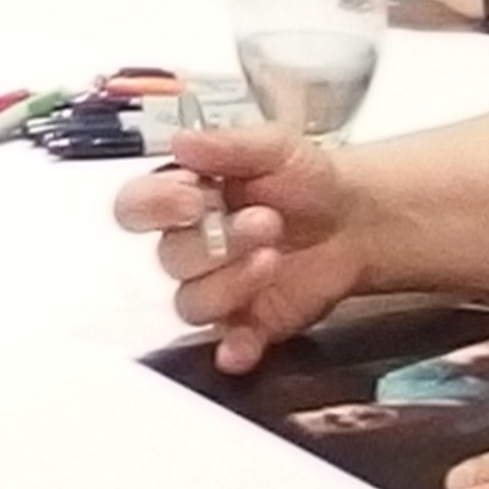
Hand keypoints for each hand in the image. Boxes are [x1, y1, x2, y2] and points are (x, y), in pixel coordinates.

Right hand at [111, 123, 365, 375]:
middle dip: (217, 241)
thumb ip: (227, 145)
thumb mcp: (274, 146)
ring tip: (273, 256)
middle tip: (265, 221)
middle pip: (169, 257)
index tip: (194, 200)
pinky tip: (245, 342)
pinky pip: (226, 343)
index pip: (135, 207)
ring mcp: (217, 287)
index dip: (155, 207)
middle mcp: (192, 244)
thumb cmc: (306, 178)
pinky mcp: (247, 323)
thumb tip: (182, 142)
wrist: (354, 218)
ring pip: (191, 302)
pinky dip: (235, 346)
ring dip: (232, 282)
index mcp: (185, 195)